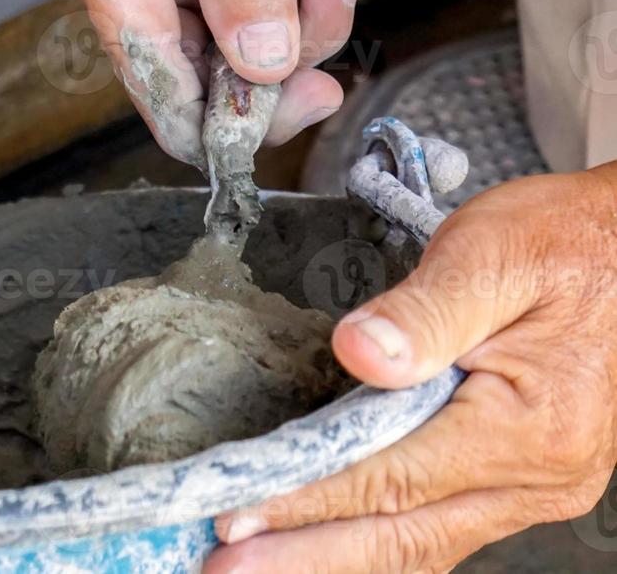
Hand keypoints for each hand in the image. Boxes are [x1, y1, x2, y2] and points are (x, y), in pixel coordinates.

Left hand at [207, 168, 616, 572]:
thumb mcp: (490, 253)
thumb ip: (423, 311)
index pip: (393, 478)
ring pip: (421, 543)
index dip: (310, 499)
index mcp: (527, 426)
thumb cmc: (563, 243)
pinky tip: (326, 541)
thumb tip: (360, 352)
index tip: (238, 514)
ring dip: (335, 556)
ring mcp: (532, 488)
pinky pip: (438, 526)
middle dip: (307, 554)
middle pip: (403, 535)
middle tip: (222, 565)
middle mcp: (536, 477)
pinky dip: (376, 538)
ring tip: (256, 564)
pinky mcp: (520, 480)